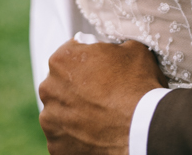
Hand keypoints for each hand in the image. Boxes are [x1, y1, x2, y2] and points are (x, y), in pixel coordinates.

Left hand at [39, 39, 166, 154]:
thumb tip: (114, 51)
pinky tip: (94, 132)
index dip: (86, 59)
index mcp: (62, 59)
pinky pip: (63, 137)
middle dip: (75, 87)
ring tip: (98, 115)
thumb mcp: (131, 48)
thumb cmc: (136, 86)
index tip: (98, 68)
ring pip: (59, 112)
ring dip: (73, 112)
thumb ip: (112, 47)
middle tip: (99, 92)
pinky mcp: (56, 147)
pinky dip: (75, 136)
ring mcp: (50, 121)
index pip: (69, 53)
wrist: (143, 126)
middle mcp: (49, 89)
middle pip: (60, 83)